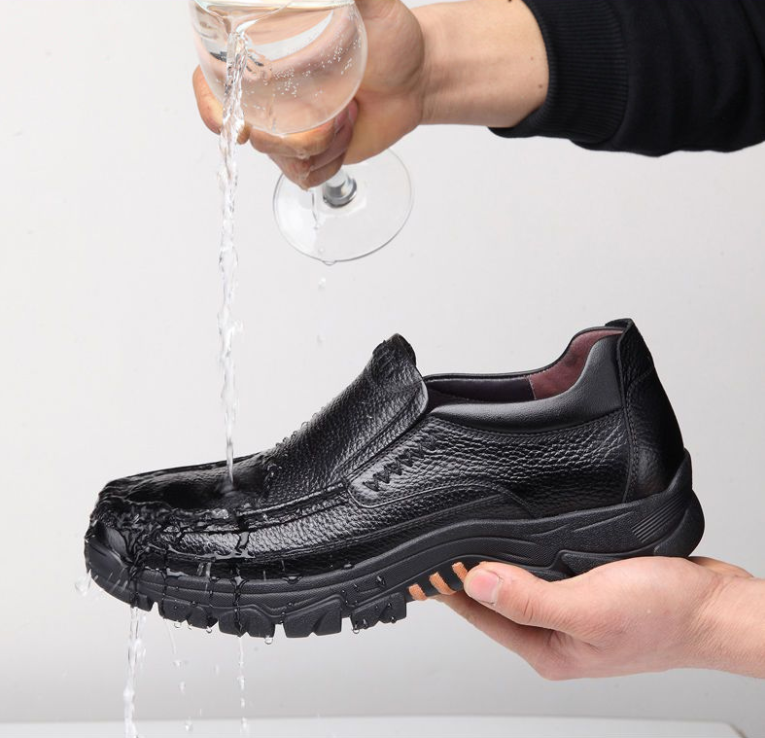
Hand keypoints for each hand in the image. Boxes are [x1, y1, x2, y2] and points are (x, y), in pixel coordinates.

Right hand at [194, 0, 425, 188]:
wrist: (418, 77)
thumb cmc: (392, 40)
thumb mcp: (370, 4)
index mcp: (268, 63)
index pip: (215, 86)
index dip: (212, 107)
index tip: (232, 123)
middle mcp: (273, 100)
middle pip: (248, 133)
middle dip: (282, 140)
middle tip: (321, 125)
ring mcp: (293, 131)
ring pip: (282, 160)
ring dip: (319, 147)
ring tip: (347, 117)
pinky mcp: (314, 156)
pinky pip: (306, 175)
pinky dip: (330, 162)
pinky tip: (347, 134)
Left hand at [443, 556, 764, 678]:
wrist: (716, 607)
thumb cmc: (666, 618)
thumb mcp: (589, 608)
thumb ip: (530, 599)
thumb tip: (476, 581)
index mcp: (548, 648)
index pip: (480, 614)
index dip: (449, 586)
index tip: (423, 559)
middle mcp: (555, 632)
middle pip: (494, 600)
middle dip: (468, 571)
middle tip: (441, 538)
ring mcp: (572, 611)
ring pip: (519, 582)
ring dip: (498, 558)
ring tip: (470, 531)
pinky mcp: (589, 589)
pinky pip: (545, 569)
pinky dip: (529, 551)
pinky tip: (522, 533)